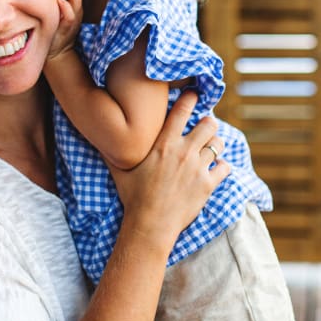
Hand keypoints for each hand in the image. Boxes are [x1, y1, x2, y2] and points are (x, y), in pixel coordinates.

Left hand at [46, 0, 82, 62]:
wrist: (57, 51)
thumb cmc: (54, 28)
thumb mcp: (56, 12)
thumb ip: (53, 0)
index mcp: (74, 5)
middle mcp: (76, 11)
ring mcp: (73, 19)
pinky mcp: (67, 28)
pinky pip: (70, 15)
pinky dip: (65, 6)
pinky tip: (59, 1)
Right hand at [109, 91, 229, 253]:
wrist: (149, 224)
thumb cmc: (132, 196)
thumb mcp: (119, 170)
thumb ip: (111, 151)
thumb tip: (96, 135)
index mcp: (163, 144)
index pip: (181, 111)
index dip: (191, 99)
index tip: (194, 95)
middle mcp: (183, 152)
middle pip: (208, 124)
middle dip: (208, 123)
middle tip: (204, 125)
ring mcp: (197, 168)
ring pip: (218, 145)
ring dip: (215, 144)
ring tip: (211, 146)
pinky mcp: (207, 185)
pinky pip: (224, 168)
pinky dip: (222, 166)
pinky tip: (216, 168)